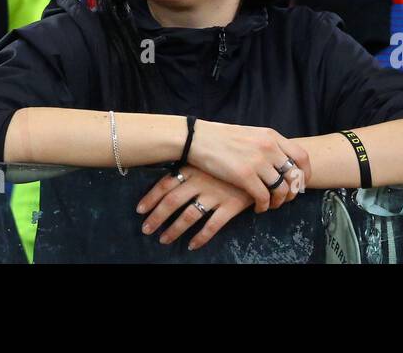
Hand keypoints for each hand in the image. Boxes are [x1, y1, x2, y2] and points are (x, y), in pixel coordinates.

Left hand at [136, 166, 264, 250]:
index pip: (166, 183)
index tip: (140, 209)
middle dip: (157, 217)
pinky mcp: (231, 205)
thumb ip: (191, 165)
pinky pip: (212, 226)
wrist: (262, 159)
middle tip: (146, 229)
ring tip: (164, 240)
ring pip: (189, 216)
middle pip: (172, 202)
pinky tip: (192, 246)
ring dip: (174, 230)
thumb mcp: (209, 157)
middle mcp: (201, 181)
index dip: (151, 197)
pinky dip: (200, 238)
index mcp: (194, 167)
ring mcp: (216, 194)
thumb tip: (170, 176)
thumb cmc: (233, 156)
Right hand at [185, 120, 308, 211]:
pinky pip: (264, 198)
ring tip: (270, 205)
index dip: (305, 174)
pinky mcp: (245, 176)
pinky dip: (264, 206)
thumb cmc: (221, 138)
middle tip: (286, 199)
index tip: (301, 184)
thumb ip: (267, 145)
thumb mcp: (250, 133)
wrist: (197, 139)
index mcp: (271, 136)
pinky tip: (257, 208)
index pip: (302, 156)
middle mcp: (269, 147)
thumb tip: (280, 161)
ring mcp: (257, 161)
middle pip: (295, 175)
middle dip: (294, 191)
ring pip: (282, 189)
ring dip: (279, 202)